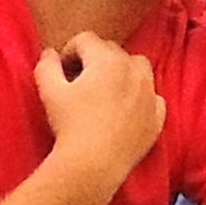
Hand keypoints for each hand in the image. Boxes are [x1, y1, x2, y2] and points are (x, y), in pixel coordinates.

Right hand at [35, 33, 163, 195]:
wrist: (94, 164)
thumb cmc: (70, 125)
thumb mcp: (49, 91)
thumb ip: (47, 65)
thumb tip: (50, 53)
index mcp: (107, 61)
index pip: (86, 39)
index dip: (70, 51)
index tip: (62, 70)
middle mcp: (134, 71)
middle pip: (113, 50)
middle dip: (95, 59)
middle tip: (79, 81)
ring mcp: (150, 93)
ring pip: (139, 67)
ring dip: (122, 71)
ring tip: (105, 90)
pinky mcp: (158, 116)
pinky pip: (152, 96)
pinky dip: (140, 97)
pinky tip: (123, 111)